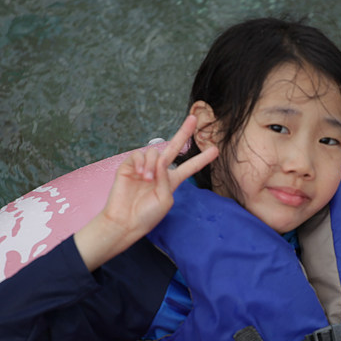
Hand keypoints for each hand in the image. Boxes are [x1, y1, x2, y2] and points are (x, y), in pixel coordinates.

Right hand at [73, 114, 217, 270]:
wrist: (124, 221)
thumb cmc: (146, 216)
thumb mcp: (165, 200)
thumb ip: (167, 179)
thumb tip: (161, 161)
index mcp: (171, 181)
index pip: (189, 167)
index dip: (202, 159)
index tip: (215, 150)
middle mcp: (159, 171)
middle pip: (174, 148)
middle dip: (184, 133)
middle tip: (194, 118)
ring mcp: (144, 167)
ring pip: (154, 152)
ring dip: (152, 164)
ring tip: (147, 179)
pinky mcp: (129, 166)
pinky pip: (138, 154)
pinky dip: (141, 162)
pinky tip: (140, 173)